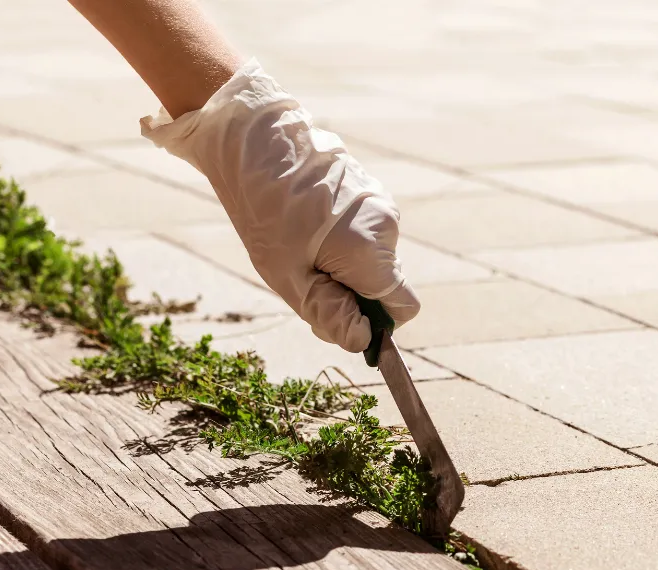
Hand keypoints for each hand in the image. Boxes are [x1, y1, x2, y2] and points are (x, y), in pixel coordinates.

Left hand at [142, 58, 419, 351]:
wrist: (254, 140)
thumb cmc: (265, 212)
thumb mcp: (289, 277)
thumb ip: (331, 314)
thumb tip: (363, 341)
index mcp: (371, 249)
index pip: (404, 308)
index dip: (377, 325)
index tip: (342, 320)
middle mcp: (387, 225)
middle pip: (385, 287)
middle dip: (353, 297)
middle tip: (305, 282)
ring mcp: (381, 204)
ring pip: (374, 261)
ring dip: (344, 270)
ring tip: (300, 249)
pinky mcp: (369, 191)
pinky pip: (366, 236)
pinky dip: (342, 245)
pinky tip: (307, 227)